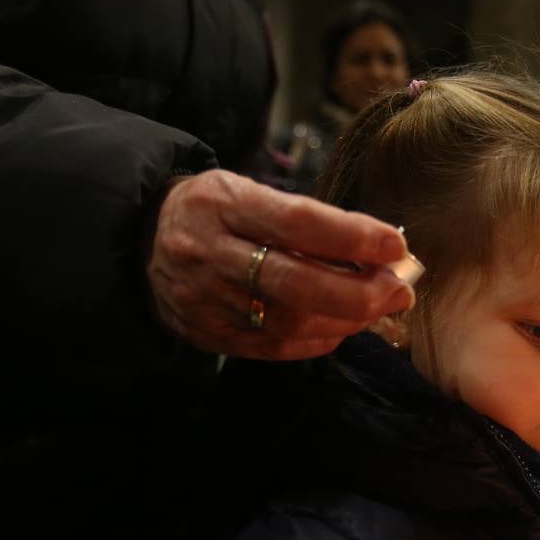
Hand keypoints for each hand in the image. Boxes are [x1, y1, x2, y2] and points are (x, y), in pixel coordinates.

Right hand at [147, 170, 414, 359]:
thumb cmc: (216, 210)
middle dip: (359, 292)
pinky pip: (271, 347)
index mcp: (223, 203)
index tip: (395, 246)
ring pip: (287, 322)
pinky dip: (316, 341)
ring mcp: (205, 298)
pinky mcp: (206, 333)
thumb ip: (306, 219)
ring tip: (378, 308)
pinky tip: (342, 328)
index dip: (352, 237)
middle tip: (399, 290)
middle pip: (295, 283)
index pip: (296, 222)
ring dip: (345, 320)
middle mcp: (210, 252)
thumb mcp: (249, 191)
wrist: (140, 239)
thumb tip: (380, 250)